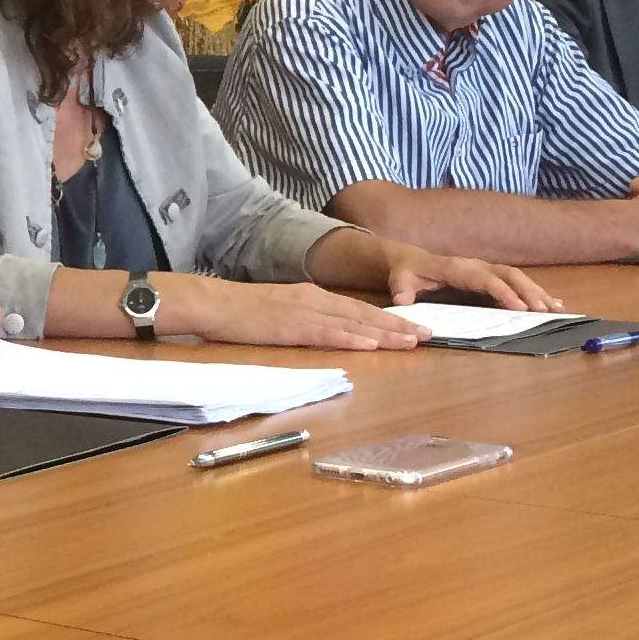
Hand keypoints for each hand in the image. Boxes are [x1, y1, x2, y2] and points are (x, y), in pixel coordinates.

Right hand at [147, 271, 424, 350]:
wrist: (210, 302)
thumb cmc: (238, 311)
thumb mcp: (278, 310)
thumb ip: (303, 318)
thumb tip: (325, 333)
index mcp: (311, 296)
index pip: (358, 307)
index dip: (388, 318)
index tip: (414, 328)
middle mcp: (313, 300)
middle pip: (364, 313)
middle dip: (398, 325)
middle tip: (428, 335)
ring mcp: (303, 312)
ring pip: (353, 322)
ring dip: (384, 333)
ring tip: (412, 342)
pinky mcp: (290, 326)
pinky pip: (327, 332)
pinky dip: (352, 337)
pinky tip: (371, 343)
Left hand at [380, 245, 559, 313]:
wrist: (410, 261)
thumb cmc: (407, 272)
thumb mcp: (400, 279)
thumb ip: (402, 288)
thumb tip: (403, 299)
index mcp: (459, 268)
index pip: (486, 280)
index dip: (502, 292)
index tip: (519, 307)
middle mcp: (476, 265)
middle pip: (509, 275)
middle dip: (528, 292)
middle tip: (545, 310)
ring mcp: (485, 269)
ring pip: (517, 277)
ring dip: (536, 291)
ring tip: (556, 308)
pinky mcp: (490, 275)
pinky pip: (516, 281)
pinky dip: (534, 291)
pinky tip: (552, 302)